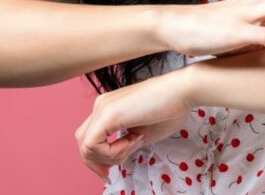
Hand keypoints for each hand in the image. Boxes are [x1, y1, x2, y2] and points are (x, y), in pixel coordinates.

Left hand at [74, 68, 192, 182]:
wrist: (183, 91)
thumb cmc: (170, 110)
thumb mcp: (142, 134)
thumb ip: (125, 145)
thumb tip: (117, 158)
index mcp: (108, 108)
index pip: (89, 137)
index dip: (97, 159)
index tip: (110, 172)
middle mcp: (101, 105)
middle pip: (81, 142)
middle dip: (95, 163)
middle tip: (110, 173)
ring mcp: (102, 107)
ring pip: (85, 146)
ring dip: (109, 157)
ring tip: (135, 145)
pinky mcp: (108, 113)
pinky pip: (93, 144)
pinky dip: (111, 152)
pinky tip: (133, 142)